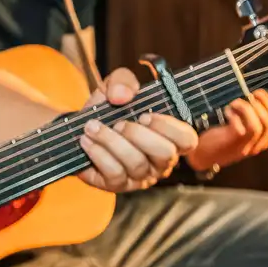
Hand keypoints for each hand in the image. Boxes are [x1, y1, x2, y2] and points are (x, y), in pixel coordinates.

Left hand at [75, 67, 199, 192]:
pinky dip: (99, 154)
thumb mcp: (115, 86)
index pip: (187, 140)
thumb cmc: (108, 109)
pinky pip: (115, 174)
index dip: (170, 128)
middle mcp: (159, 161)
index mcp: (168, 137)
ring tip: (93, 127)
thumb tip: (122, 96)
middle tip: (119, 124)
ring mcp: (140, 176)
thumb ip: (123, 80)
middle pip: (165, 155)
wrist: (80, 127)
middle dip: (139, 136)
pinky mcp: (118, 185)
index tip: (145, 115)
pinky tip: (87, 141)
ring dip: (112, 142)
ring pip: (137, 165)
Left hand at [186, 90, 267, 170]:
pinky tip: (227, 111)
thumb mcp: (239, 129)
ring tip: (236, 103)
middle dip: (262, 103)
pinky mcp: (234, 143)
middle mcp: (257, 144)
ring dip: (248, 109)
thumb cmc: (218, 138)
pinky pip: (242, 128)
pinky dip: (235, 115)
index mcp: (261, 139)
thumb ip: (248, 117)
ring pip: (259, 126)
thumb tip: (249, 94)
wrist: (201, 155)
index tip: (259, 92)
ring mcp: (246, 145)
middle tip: (249, 94)